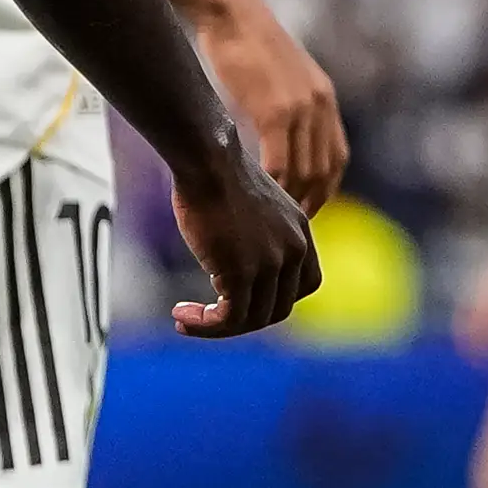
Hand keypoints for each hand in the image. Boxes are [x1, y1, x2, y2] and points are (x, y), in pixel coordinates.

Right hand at [167, 142, 319, 337]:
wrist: (210, 161)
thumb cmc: (220, 177)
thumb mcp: (255, 207)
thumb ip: (261, 236)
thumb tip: (239, 263)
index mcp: (301, 232)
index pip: (306, 285)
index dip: (275, 300)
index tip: (241, 300)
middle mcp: (294, 249)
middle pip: (279, 308)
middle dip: (242, 320)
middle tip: (207, 317)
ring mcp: (271, 262)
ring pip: (253, 319)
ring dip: (217, 327)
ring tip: (186, 319)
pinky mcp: (243, 271)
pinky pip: (229, 317)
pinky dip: (206, 325)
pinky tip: (182, 316)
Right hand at [201, 0, 347, 214]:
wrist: (233, 14)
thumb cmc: (246, 46)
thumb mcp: (280, 81)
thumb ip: (289, 110)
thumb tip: (279, 142)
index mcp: (325, 99)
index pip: (336, 158)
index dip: (325, 189)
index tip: (307, 211)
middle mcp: (321, 104)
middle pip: (324, 170)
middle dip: (309, 202)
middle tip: (288, 228)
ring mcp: (302, 108)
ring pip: (304, 170)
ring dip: (289, 199)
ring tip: (270, 219)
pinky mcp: (276, 110)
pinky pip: (279, 161)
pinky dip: (272, 185)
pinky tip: (256, 198)